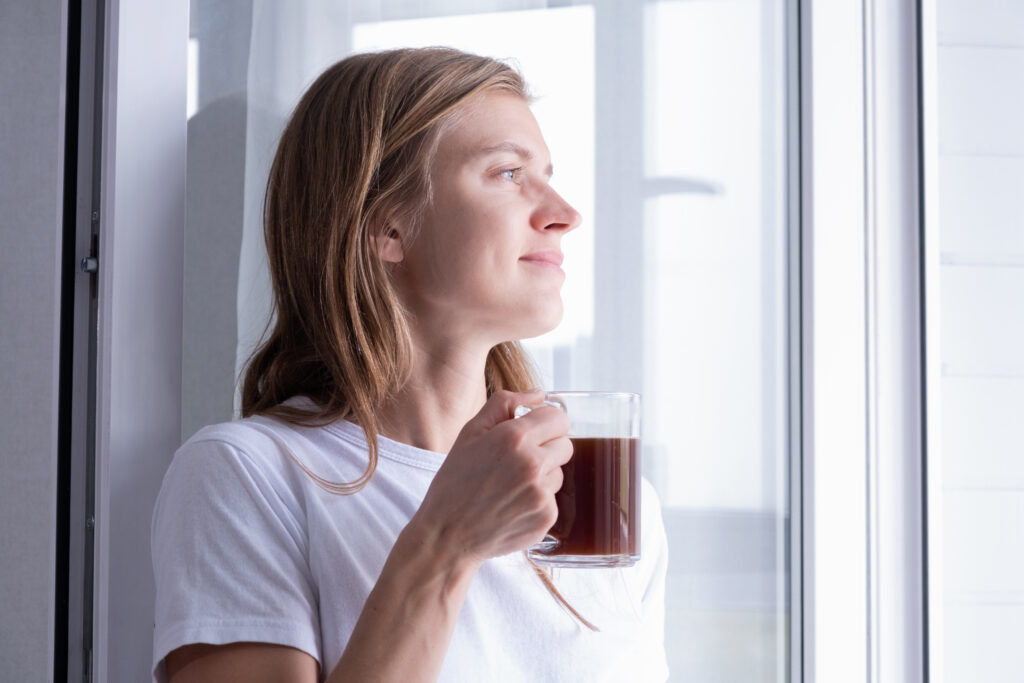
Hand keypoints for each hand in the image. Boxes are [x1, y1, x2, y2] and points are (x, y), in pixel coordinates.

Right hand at [410, 389, 572, 564]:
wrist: (448, 535)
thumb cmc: (456, 482)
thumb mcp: (470, 433)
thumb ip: (505, 404)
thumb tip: (538, 393)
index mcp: (514, 437)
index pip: (559, 418)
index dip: (547, 423)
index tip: (536, 431)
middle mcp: (532, 464)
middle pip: (566, 445)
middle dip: (547, 448)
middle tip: (519, 461)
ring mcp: (541, 493)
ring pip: (559, 473)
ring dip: (543, 476)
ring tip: (511, 486)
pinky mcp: (546, 517)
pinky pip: (553, 499)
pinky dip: (537, 501)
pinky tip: (512, 505)